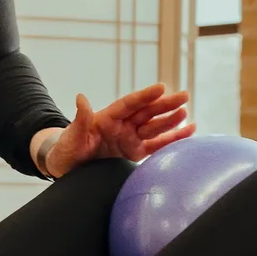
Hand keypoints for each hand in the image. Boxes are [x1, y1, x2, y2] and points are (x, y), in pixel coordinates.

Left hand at [34, 84, 193, 178]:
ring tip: (185, 112)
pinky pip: (157, 145)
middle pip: (147, 112)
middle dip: (165, 105)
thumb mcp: (71, 136)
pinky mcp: (136, 153)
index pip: (130, 104)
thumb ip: (80, 119)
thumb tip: (81, 98)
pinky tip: (189, 130)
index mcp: (107, 118)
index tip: (161, 87)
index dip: (145, 96)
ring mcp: (131, 138)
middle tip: (184, 95)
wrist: (67, 168)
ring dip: (170, 120)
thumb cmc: (67, 150)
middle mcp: (122, 125)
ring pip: (154, 127)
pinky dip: (173, 139)